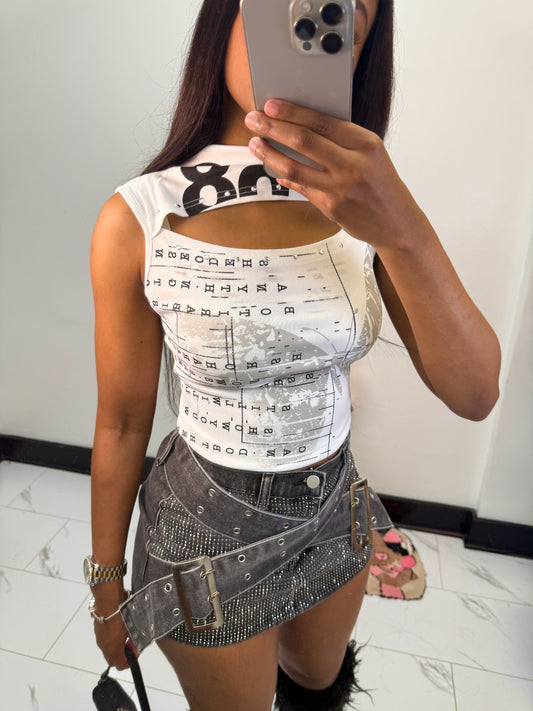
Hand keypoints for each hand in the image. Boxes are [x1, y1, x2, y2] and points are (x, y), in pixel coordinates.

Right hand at [91, 581, 130, 669]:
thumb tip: (135, 646)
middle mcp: (103, 646)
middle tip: (130, 645)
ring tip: (125, 635)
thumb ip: (133, 641)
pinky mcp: (97, 629)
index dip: (128, 662)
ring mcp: (99, 637)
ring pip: (107, 649)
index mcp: (112, 649)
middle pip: (112, 659)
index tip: (134, 654)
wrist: (108, 600)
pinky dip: (110, 638)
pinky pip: (104, 639)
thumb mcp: (132, 628)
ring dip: (115, 646)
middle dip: (121, 656)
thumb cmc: (121, 614)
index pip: (120, 665)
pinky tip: (117, 628)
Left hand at [244, 100, 427, 251]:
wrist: (397, 223)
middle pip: (303, 141)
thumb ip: (341, 141)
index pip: (322, 122)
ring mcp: (340, 188)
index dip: (292, 112)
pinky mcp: (330, 207)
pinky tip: (274, 169)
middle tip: (253, 120)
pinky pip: (301, 187)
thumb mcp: (371, 154)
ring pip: (294, 167)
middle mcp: (353, 164)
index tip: (271, 105)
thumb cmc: (382, 185)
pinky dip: (285, 177)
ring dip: (269, 154)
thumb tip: (302, 126)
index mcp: (365, 143)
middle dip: (273, 128)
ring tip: (255, 144)